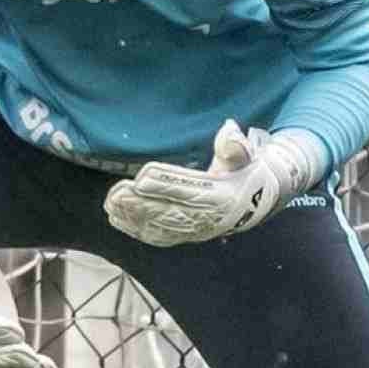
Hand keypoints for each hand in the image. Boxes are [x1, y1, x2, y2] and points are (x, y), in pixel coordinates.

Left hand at [104, 120, 321, 247]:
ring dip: (133, 217)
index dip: (164, 184)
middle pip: (170, 210)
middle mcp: (208, 217)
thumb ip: (236, 145)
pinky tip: (118, 219)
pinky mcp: (186, 235)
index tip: (141, 177)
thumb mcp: (246, 155)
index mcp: (223, 195)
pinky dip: (137, 230)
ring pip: (160, 226)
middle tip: (117, 192)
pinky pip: (159, 236)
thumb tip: (230, 130)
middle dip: (141, 203)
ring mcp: (196, 230)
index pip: (189, 189)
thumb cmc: (245, 171)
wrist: (257, 203)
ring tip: (111, 205)